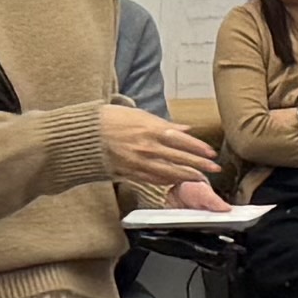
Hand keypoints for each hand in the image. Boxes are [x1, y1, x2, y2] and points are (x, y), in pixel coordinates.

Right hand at [101, 104, 221, 199]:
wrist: (84, 136)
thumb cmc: (108, 120)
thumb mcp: (138, 115)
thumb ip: (163, 124)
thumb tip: (184, 129)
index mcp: (150, 129)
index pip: (181, 139)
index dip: (198, 147)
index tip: (210, 152)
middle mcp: (147, 147)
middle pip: (179, 158)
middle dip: (199, 164)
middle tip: (214, 168)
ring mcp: (139, 162)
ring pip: (169, 172)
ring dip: (187, 176)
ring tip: (201, 178)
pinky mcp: (130, 173)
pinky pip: (153, 179)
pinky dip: (167, 180)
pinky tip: (176, 181)